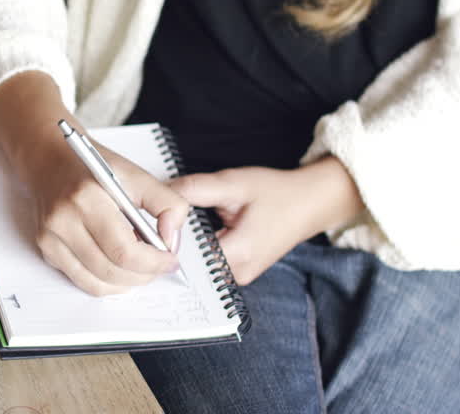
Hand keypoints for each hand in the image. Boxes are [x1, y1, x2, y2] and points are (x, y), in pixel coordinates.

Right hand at [21, 136, 190, 295]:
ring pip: (97, 283)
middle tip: (159, 266)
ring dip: (127, 282)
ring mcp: (51, 238)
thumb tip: (171, 239)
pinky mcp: (46, 249)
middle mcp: (63, 220)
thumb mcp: (135, 174)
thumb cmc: (90, 167)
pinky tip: (118, 268)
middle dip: (144, 275)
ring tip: (140, 266)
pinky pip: (81, 281)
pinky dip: (106, 282)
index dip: (153, 262)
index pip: (124, 250)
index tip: (169, 260)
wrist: (49, 160)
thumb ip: (166, 203)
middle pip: (112, 271)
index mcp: (87, 197)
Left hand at [168, 156, 362, 284]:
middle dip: (172, 238)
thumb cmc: (277, 193)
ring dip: (184, 242)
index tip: (149, 221)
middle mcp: (237, 274)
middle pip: (187, 262)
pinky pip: (205, 263)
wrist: (310, 203)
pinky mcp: (236, 272)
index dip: (164, 237)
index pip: (184, 256)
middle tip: (157, 216)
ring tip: (178, 220)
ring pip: (194, 263)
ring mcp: (237, 277)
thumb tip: (158, 192)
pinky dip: (196, 246)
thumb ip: (194, 189)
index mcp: (238, 254)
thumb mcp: (233, 183)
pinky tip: (194, 229)